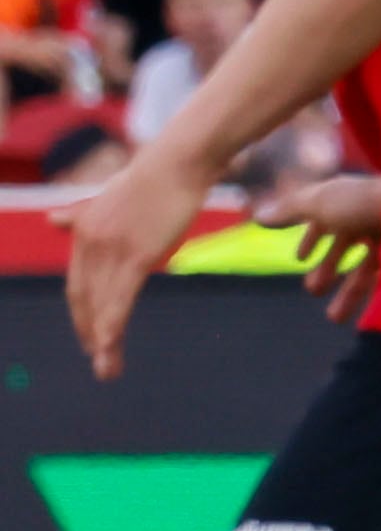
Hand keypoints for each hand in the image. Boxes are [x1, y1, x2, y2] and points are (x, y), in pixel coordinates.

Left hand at [57, 147, 212, 380]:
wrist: (178, 161)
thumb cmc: (154, 176)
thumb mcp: (107, 197)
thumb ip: (80, 214)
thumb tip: (52, 219)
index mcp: (83, 230)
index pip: (78, 282)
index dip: (82, 313)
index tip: (89, 337)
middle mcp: (90, 242)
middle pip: (84, 298)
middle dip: (88, 334)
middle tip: (99, 362)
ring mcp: (113, 249)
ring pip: (102, 304)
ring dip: (103, 341)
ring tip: (108, 368)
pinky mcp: (138, 255)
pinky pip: (121, 298)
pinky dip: (112, 324)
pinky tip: (108, 345)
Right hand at [257, 172, 380, 325]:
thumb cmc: (363, 202)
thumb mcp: (318, 203)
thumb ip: (291, 210)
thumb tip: (260, 217)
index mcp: (353, 201)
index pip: (329, 219)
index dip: (313, 238)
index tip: (300, 258)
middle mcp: (375, 217)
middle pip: (349, 246)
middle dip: (328, 268)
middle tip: (313, 290)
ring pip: (369, 270)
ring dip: (350, 294)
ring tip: (334, 319)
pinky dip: (376, 300)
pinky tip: (365, 317)